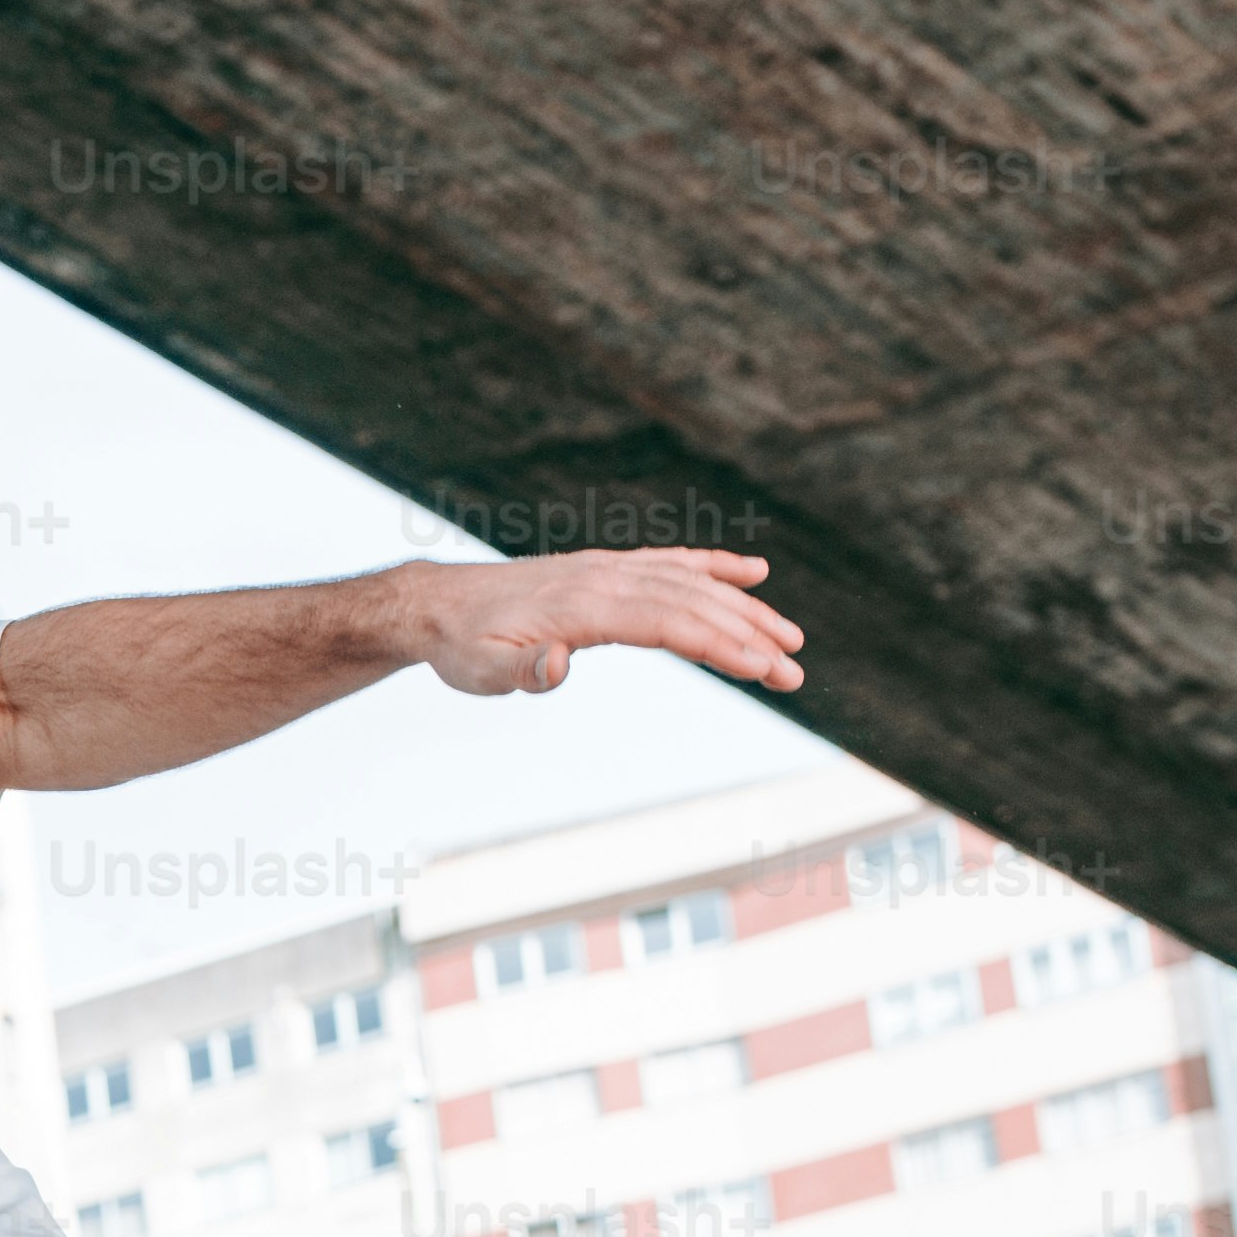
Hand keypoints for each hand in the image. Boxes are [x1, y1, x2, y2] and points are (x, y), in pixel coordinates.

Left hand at [416, 546, 802, 700]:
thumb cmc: (464, 646)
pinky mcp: (609, 569)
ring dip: (745, 609)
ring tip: (792, 639)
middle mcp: (606, 578)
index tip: (763, 668)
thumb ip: (520, 672)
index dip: (720, 645)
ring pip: (692, 584)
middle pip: (694, 604)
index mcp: (584, 605)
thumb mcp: (481, 670)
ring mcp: (611, 569)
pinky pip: (672, 563)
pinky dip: (715, 566)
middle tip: (796, 671)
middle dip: (750, 636)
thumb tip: (556, 666)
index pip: (669, 624)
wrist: (441, 605)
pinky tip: (753, 573)